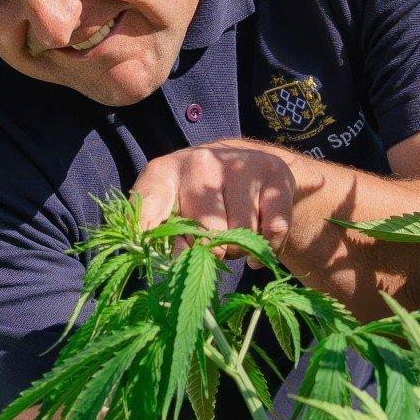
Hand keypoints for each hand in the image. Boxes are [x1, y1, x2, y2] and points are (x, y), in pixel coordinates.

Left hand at [132, 139, 304, 257]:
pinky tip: (256, 243)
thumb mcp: (174, 203)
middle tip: (211, 242)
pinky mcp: (276, 177)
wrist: (247, 160)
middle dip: (211, 249)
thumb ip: (164, 231)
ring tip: (233, 232)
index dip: (145, 227)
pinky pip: (273, 231)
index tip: (144, 246)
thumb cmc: (201, 192)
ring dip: (238, 247)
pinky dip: (266, 247)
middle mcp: (202, 162)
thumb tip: (177, 259)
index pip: (149, 201)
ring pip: (241, 235)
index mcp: (167, 171)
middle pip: (206, 233)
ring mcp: (241, 166)